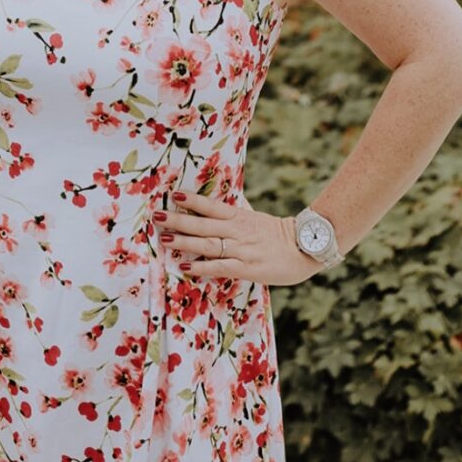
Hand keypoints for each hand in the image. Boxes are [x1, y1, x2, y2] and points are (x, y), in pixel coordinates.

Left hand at [154, 191, 322, 286]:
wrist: (305, 249)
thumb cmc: (277, 234)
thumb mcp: (255, 218)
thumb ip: (235, 213)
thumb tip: (216, 204)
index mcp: (240, 216)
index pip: (212, 205)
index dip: (192, 199)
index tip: (173, 194)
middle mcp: (238, 230)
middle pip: (203, 223)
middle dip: (178, 219)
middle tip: (156, 215)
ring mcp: (241, 249)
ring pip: (208, 243)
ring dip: (183, 241)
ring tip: (163, 238)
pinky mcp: (246, 267)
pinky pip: (220, 267)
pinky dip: (201, 266)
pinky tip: (185, 266)